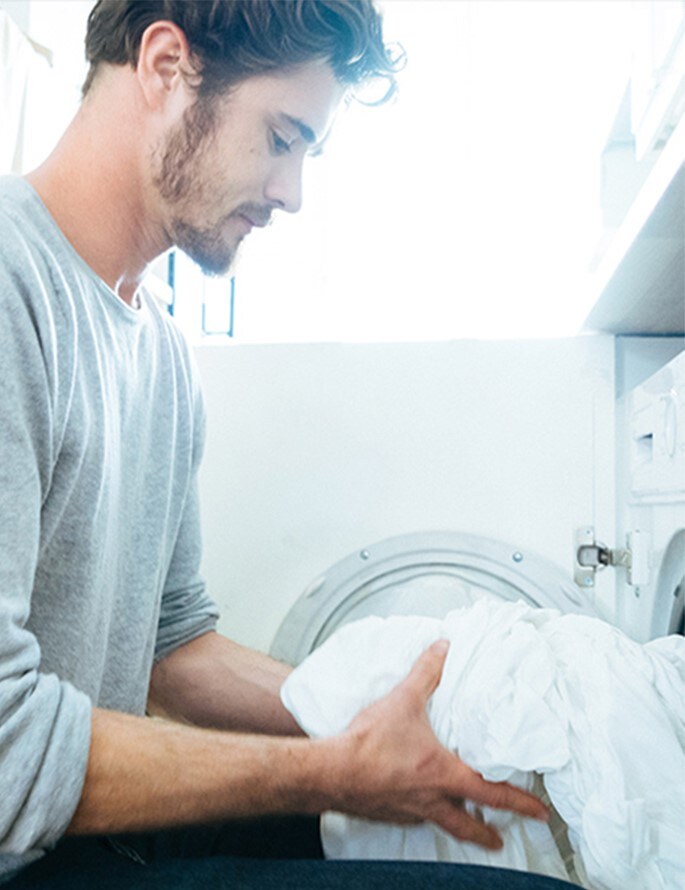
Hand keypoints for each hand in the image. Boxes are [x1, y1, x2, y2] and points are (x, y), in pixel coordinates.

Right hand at [334, 639, 548, 849]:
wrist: (330, 771)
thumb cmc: (367, 743)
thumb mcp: (403, 700)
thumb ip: (426, 673)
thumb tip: (443, 648)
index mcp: (441, 773)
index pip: (491, 794)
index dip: (519, 803)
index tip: (539, 813)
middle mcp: (429, 798)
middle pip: (467, 824)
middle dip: (488, 833)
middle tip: (501, 839)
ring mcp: (407, 810)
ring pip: (439, 823)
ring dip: (455, 824)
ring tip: (462, 823)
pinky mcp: (386, 814)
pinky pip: (411, 819)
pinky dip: (421, 814)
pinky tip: (416, 805)